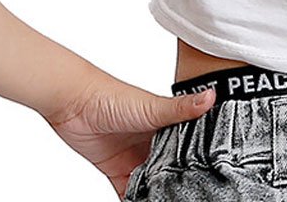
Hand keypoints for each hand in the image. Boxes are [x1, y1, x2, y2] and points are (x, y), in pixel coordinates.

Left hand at [41, 75, 215, 198]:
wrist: (73, 103)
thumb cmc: (113, 96)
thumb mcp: (152, 107)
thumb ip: (181, 108)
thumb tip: (212, 95)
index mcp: (166, 126)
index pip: (188, 148)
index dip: (197, 163)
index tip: (211, 175)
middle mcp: (152, 143)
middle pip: (170, 170)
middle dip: (177, 182)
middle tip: (192, 193)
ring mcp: (135, 158)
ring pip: (152, 184)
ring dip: (157, 193)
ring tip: (171, 200)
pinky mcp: (116, 171)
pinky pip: (129, 193)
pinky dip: (136, 201)